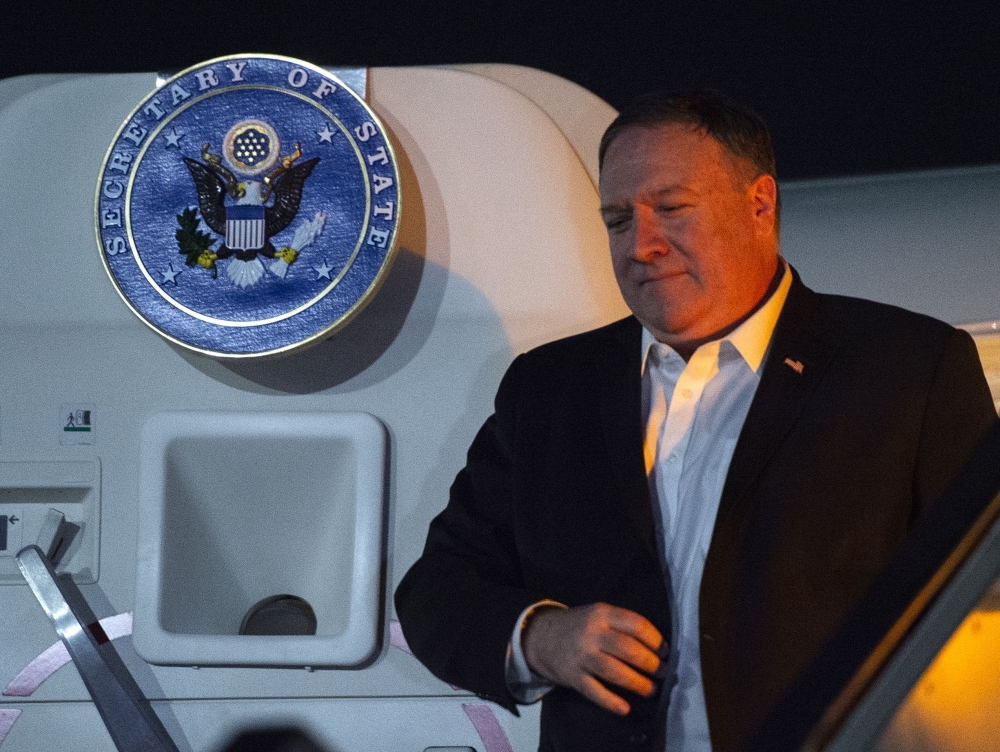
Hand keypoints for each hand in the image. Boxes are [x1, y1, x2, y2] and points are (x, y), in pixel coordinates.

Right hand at [522, 602, 663, 714]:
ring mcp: (581, 655)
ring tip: (650, 690)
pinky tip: (625, 708)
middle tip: (662, 672)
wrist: (540, 636)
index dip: (655, 640)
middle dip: (651, 664)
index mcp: (602, 613)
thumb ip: (622, 625)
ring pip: (615, 672)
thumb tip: (656, 647)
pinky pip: (594, 691)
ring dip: (638, 683)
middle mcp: (592, 633)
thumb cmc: (578, 626)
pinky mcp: (573, 676)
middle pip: (628, 649)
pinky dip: (611, 702)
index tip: (665, 652)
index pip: (636, 624)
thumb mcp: (598, 614)